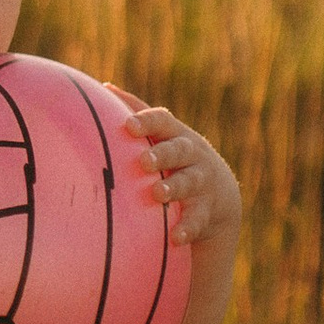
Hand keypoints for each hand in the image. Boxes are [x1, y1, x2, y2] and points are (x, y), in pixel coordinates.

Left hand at [121, 101, 240, 250]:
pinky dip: (188, 228)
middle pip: (179, 150)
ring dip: (174, 187)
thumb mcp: (163, 135)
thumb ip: (137, 111)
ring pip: (190, 182)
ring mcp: (201, 182)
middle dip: (163, 154)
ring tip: (158, 194)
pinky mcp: (207, 210)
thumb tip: (104, 87)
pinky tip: (175, 236)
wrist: (218, 195)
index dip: (147, 122)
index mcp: (175, 135)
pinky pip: (198, 219)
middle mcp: (192, 155)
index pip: (163, 122)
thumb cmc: (176, 157)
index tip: (129, 126)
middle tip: (143, 161)